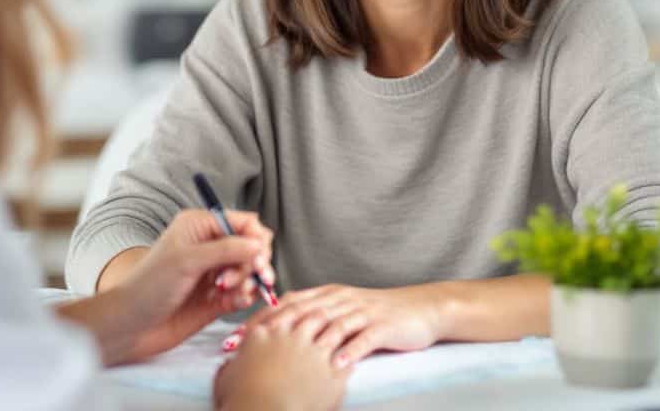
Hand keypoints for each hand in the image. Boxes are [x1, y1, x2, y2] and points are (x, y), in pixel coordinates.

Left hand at [111, 209, 275, 361]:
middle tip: (245, 279)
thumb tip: (259, 243)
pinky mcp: (217, 299)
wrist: (131, 325)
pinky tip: (233, 302)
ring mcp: (214, 274)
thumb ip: (226, 249)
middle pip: (252, 248)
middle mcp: (210, 247)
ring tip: (228, 291)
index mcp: (200, 227)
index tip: (258, 258)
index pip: (243, 223)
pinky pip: (243, 293)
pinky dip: (244, 297)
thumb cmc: (149, 286)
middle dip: (253, 263)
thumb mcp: (187, 260)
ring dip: (248, 281)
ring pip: (250, 272)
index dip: (256, 238)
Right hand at [214, 313, 351, 410]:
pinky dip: (352, 357)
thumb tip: (227, 367)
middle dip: (314, 312)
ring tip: (343, 326)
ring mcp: (314, 353)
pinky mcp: (332, 374)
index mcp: (265, 335)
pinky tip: (355, 358)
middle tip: (320, 311)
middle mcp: (291, 338)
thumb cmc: (241, 399)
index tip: (284, 315)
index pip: (275, 315)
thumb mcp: (226, 379)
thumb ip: (229, 367)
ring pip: (331, 330)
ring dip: (337, 327)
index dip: (280, 314)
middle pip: (307, 315)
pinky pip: (347, 360)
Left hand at [243, 284, 442, 367]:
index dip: (261, 317)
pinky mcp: (383, 326)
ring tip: (282, 360)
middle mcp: (342, 300)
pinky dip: (349, 351)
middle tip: (246, 347)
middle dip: (271, 330)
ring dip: (304, 342)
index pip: (289, 303)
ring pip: (329, 324)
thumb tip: (282, 331)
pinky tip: (335, 365)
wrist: (422, 309)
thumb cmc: (380, 314)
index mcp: (329, 294)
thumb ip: (316, 316)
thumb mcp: (344, 309)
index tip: (237, 334)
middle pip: (301, 312)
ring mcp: (362, 312)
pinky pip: (363, 339)